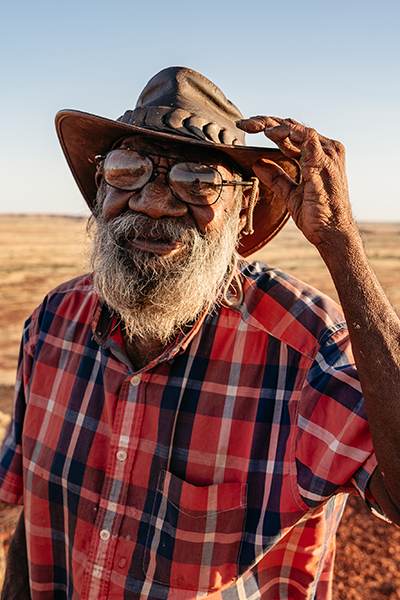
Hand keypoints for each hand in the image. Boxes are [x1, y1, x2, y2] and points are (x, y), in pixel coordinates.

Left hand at [236, 116, 354, 247]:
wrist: (332, 232)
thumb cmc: (317, 217)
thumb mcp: (291, 195)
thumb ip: (277, 178)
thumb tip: (258, 164)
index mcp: (319, 157)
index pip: (293, 135)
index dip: (271, 130)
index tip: (248, 129)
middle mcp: (326, 150)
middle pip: (293, 128)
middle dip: (266, 123)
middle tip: (244, 124)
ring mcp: (327, 153)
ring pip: (297, 128)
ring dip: (271, 124)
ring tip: (251, 125)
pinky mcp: (324, 160)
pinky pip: (304, 136)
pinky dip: (285, 132)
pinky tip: (268, 133)